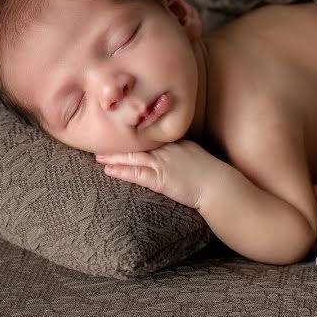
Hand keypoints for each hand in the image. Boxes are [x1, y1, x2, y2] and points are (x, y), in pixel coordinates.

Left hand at [95, 139, 219, 209]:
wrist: (219, 185)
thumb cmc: (211, 173)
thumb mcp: (195, 154)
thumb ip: (181, 151)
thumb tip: (172, 155)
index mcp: (175, 141)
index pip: (149, 135)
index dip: (132, 134)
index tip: (118, 130)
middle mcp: (166, 148)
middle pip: (137, 144)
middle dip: (118, 143)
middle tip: (100, 140)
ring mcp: (163, 163)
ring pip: (133, 157)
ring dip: (114, 157)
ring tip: (98, 156)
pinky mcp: (161, 179)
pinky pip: (137, 174)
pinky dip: (121, 171)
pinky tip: (109, 170)